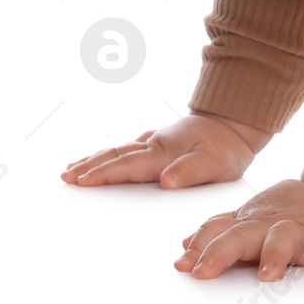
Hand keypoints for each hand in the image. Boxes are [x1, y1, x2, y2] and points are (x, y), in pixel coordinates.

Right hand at [61, 112, 267, 189]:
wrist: (239, 122)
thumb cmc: (228, 147)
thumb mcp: (216, 163)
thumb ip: (191, 172)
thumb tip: (166, 181)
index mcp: (163, 153)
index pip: (127, 165)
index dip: (103, 173)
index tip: (80, 180)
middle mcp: (154, 145)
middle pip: (115, 156)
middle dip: (89, 166)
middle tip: (64, 177)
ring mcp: (155, 141)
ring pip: (119, 150)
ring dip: (94, 159)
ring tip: (71, 168)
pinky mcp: (160, 142)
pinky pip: (128, 148)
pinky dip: (110, 154)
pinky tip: (102, 157)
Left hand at [174, 179, 303, 279]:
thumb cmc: (287, 215)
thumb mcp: (251, 221)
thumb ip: (219, 233)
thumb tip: (183, 247)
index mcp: (250, 224)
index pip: (219, 232)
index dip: (200, 247)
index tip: (183, 266)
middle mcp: (272, 225)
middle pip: (242, 235)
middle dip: (222, 251)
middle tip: (203, 270)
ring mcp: (302, 228)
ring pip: (286, 238)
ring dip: (276, 254)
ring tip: (269, 274)